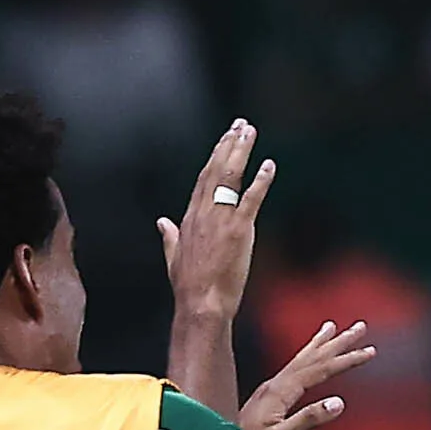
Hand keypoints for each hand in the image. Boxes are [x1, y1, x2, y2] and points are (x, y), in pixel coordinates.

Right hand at [157, 119, 273, 324]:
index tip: (225, 139)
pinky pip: (251, 199)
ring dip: (241, 151)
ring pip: (230, 177)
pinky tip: (269, 165)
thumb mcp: (174, 258)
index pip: (204, 179)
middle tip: (240, 124)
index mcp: (190, 218)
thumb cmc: (189, 287)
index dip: (215, 156)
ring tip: (250, 132)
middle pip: (216, 170)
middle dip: (228, 144)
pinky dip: (261, 181)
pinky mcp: (238, 230)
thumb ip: (169, 236)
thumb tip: (161, 222)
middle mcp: (203, 213)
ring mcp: (221, 220)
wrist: (200, 304)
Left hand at [243, 316, 376, 429]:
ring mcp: (270, 389)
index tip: (367, 351)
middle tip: (359, 327)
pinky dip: (305, 356)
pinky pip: (293, 368)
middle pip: (312, 357)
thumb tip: (337, 402)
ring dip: (320, 343)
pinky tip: (308, 356)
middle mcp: (276, 384)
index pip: (320, 369)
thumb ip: (308, 419)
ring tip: (332, 328)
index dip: (345, 359)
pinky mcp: (268, 397)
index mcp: (281, 391)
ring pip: (302, 359)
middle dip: (337, 342)